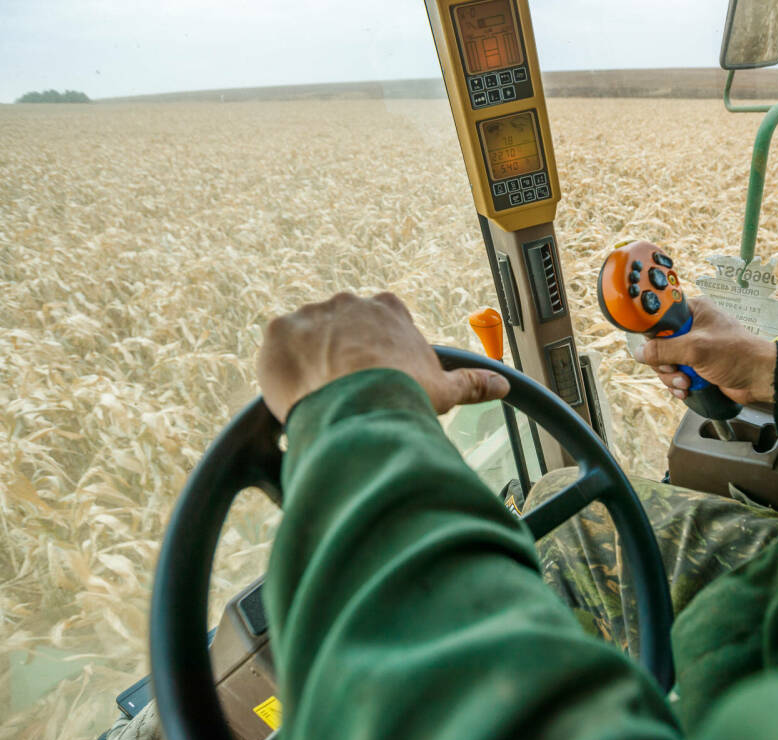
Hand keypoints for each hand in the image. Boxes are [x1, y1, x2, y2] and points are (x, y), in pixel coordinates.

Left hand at [257, 292, 509, 421]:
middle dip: (341, 354)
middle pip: (341, 328)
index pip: (381, 324)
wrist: (356, 400)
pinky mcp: (277, 331)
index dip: (378, 353)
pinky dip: (282, 369)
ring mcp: (310, 314)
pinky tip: (293, 393)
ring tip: (318, 396)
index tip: (377, 376)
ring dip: (309, 361)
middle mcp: (347, 302)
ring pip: (306, 338)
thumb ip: (472, 383)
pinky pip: (275, 349)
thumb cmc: (404, 391)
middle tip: (346, 391)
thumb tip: (502, 385)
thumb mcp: (444, 389)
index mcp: (387, 309)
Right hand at [634, 296, 775, 404]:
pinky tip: (687, 390)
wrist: (760, 378)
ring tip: (686, 383)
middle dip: (664, 363)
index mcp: (694, 311)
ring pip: (666, 363)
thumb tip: (639, 352)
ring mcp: (695, 348)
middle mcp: (693, 326)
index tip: (654, 348)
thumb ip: (664, 350)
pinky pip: (676, 375)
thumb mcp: (696, 349)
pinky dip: (678, 384)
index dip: (654, 335)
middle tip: (675, 370)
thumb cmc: (737, 354)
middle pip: (659, 345)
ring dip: (672, 377)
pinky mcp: (698, 365)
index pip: (660, 317)